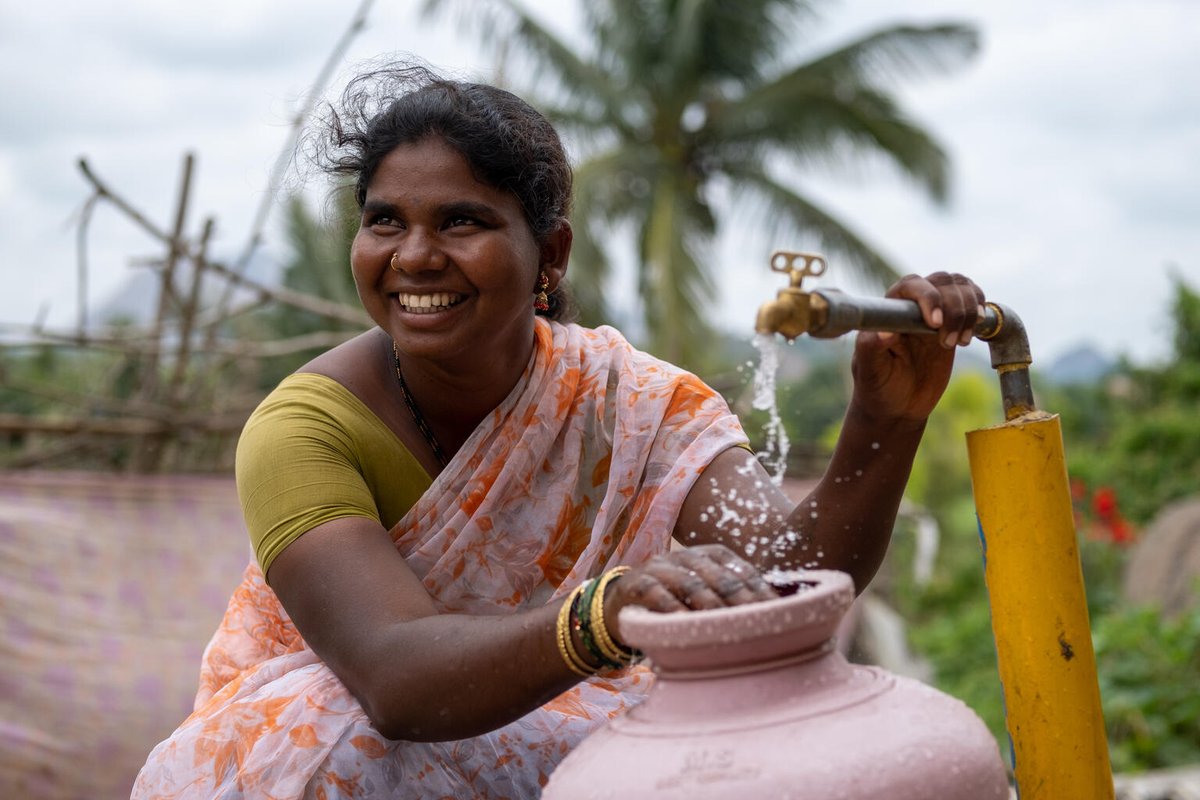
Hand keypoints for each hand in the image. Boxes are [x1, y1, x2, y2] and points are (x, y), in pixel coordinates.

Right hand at [602, 544, 778, 645]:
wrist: (616, 607)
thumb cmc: (671, 605)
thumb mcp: (700, 596)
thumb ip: (728, 600)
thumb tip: (776, 616)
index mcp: (706, 556)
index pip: (739, 569)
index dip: (760, 590)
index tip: (779, 613)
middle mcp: (684, 556)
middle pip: (719, 576)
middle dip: (742, 601)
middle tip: (761, 623)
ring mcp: (659, 567)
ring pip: (691, 583)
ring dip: (711, 606)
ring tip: (728, 627)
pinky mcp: (635, 583)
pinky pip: (656, 594)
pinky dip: (673, 610)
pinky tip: (686, 626)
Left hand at [851, 272, 984, 422]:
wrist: (897, 406)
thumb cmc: (877, 386)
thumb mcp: (870, 370)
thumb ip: (871, 347)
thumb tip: (884, 331)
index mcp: (889, 310)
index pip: (912, 285)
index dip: (929, 298)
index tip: (935, 324)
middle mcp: (912, 305)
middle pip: (942, 281)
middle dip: (953, 308)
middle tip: (949, 344)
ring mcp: (935, 311)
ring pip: (960, 285)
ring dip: (968, 311)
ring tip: (959, 343)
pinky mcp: (954, 323)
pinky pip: (972, 299)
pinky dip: (979, 310)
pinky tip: (972, 333)